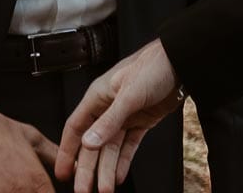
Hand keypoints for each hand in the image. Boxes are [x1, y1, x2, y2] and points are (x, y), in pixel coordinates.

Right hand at [56, 39, 182, 192]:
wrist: (180, 63)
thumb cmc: (152, 66)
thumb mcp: (129, 94)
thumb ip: (109, 120)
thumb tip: (88, 142)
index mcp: (97, 97)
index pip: (75, 128)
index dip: (66, 150)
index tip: (62, 171)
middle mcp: (107, 108)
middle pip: (92, 144)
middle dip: (87, 168)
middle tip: (82, 190)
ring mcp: (125, 117)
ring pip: (110, 149)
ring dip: (106, 170)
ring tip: (103, 191)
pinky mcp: (141, 122)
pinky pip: (129, 146)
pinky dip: (124, 162)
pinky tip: (119, 177)